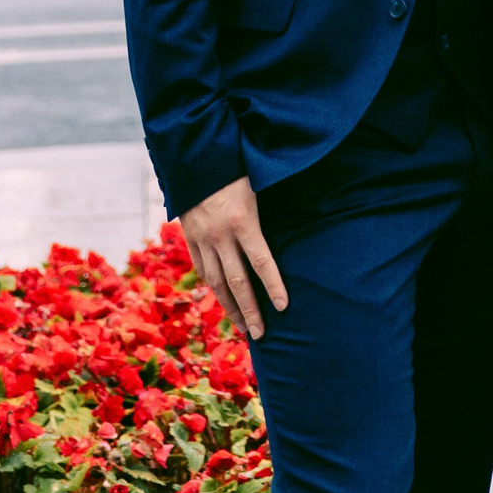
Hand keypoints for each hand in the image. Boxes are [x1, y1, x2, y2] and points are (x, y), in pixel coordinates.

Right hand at [178, 176, 288, 338]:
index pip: (262, 262)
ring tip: (242, 327)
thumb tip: (303, 219)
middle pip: (237, 282)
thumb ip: (270, 210)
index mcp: (243, 222)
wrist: (194, 158)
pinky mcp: (190, 238)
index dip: (273, 286)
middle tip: (260, 334)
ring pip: (217, 282)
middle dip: (250, 310)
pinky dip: (214, 288)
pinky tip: (222, 300)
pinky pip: (203, 269)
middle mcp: (220, 235)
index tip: (283, 307)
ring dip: (230, 307)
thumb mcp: (258, 186)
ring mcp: (202, 239)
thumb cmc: (235, 168)